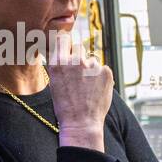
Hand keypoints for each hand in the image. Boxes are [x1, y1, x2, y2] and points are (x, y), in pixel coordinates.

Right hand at [45, 30, 111, 151]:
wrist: (81, 123)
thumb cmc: (64, 105)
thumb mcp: (54, 82)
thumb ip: (59, 64)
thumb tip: (63, 49)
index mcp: (59, 62)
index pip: (63, 38)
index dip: (66, 43)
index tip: (67, 48)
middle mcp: (75, 60)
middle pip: (79, 47)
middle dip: (78, 57)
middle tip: (78, 75)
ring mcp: (92, 65)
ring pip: (92, 60)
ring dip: (90, 69)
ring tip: (87, 87)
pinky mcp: (106, 71)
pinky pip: (103, 69)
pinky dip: (100, 77)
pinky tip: (95, 90)